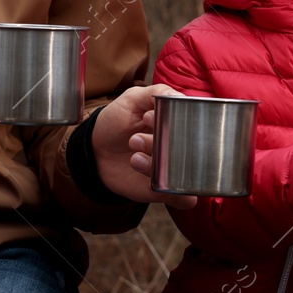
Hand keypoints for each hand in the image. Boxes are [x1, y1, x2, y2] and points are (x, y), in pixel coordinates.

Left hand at [94, 84, 196, 208]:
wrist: (95, 152)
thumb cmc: (116, 121)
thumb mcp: (132, 99)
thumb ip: (157, 94)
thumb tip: (183, 98)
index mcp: (178, 124)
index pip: (197, 125)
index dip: (176, 122)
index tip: (148, 117)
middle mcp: (181, 147)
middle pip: (192, 151)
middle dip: (162, 144)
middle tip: (137, 138)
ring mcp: (174, 169)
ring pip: (187, 174)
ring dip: (159, 164)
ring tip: (134, 156)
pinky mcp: (167, 190)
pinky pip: (184, 199)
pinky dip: (173, 192)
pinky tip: (147, 178)